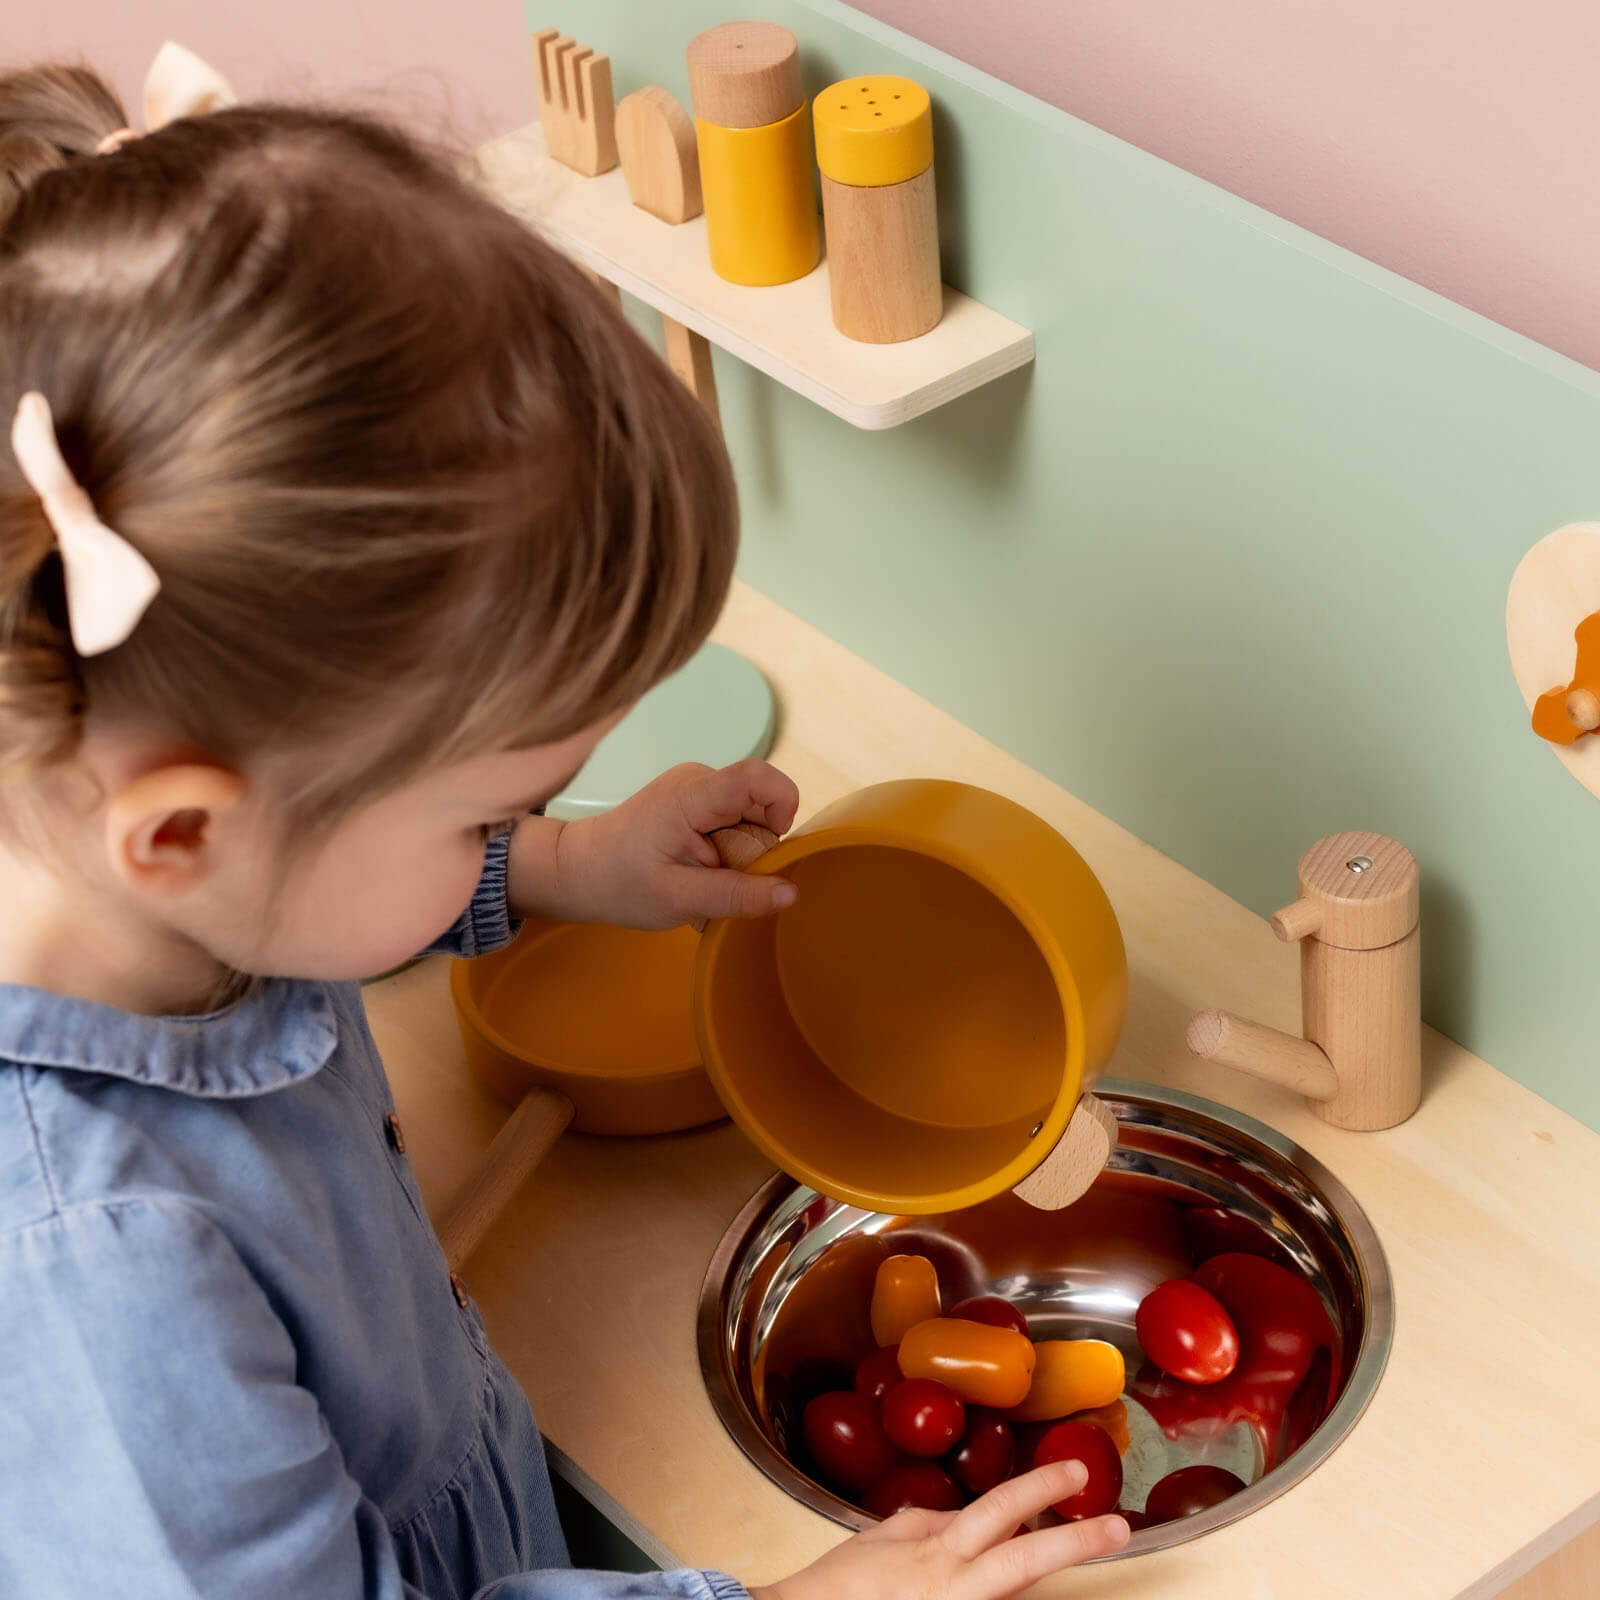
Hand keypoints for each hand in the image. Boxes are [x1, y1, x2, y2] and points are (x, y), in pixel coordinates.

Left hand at [541, 760, 799, 928]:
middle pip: (757, 802)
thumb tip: (792, 891)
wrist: (577, 871)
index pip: (756, 776)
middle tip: (717, 877)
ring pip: (747, 814)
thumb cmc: (621, 885)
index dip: (782, 804)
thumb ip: (737, 895)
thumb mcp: (680, 900)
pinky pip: (732, 818)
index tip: (773, 843)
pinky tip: (698, 866)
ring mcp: (694, 785)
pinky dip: (726, 846)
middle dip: (753, 846)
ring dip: (739, 850)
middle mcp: (697, 779)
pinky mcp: (693, 797)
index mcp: (690, 796)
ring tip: (703, 874)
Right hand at [749, 1462, 1128, 1599]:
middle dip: (1076, 1542)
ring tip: (1062, 1550)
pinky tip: (993, 1584)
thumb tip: (959, 1516)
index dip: (1040, 1487)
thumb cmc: (840, 1587)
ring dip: (1031, 1576)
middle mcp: (954, 1588)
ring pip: (1014, 1595)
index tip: (1076, 1473)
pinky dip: (1000, 1599)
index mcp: (938, 1552)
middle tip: (1118, 1527)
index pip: (998, 1510)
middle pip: (1026, 1560)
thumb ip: (927, 1523)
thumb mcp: (883, 1538)